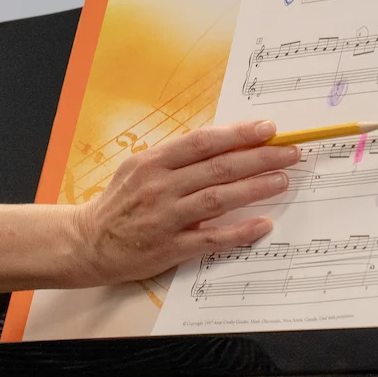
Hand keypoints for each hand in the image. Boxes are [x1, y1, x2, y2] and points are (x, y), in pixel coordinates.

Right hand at [67, 119, 296, 284]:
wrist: (88, 242)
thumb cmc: (119, 203)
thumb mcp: (138, 169)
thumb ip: (175, 159)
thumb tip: (222, 144)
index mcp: (152, 162)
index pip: (203, 142)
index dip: (238, 133)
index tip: (268, 128)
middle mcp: (159, 186)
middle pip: (218, 167)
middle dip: (259, 158)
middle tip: (289, 153)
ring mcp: (165, 217)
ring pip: (218, 198)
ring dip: (254, 188)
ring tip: (281, 180)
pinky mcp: (169, 247)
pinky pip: (211, 238)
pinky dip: (239, 231)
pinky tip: (262, 224)